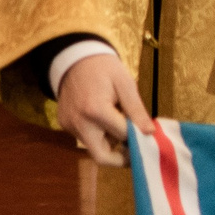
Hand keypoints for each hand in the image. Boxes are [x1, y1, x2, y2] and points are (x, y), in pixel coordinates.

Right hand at [56, 50, 148, 168]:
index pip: (123, 136)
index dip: (138, 137)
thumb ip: (136, 110)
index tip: (148, 136)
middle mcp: (79, 122)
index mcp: (96, 110)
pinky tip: (103, 120)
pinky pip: (84, 138)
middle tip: (135, 148)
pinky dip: (98, 135)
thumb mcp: (124, 83)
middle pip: (102, 157)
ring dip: (110, 144)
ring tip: (119, 126)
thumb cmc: (103, 67)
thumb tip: (149, 132)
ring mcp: (69, 125)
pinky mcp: (64, 124)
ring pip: (93, 148)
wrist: (73, 57)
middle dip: (121, 157)